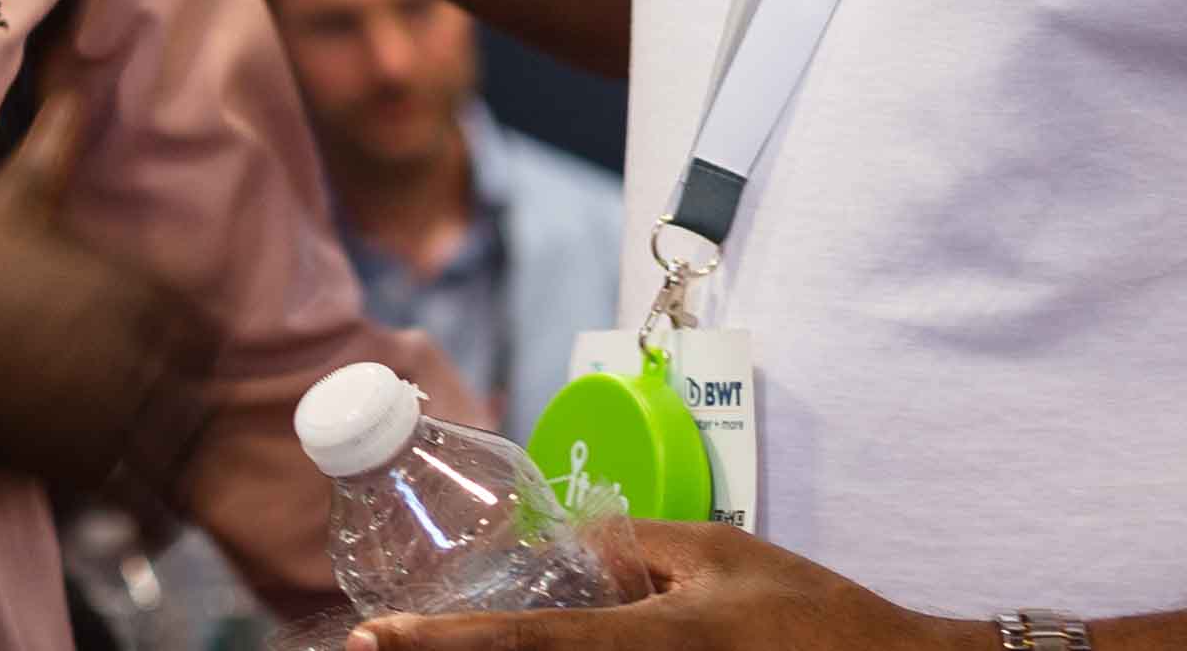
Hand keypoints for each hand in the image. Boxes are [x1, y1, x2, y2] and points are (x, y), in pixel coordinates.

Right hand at [0, 92, 216, 503]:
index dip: (192, 341)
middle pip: (197, 393)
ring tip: (167, 466)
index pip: (199, 327)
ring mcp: (111, 415)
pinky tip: (139, 509)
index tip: (182, 350)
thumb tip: (74, 85)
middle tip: (176, 413)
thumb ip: (53, 148)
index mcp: (128, 289)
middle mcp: (135, 354)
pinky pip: (141, 497)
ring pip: (177, 449)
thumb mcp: (6, 198)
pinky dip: (146, 506)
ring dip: (175, 457)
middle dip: (189, 401)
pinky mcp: (79, 467)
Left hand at [351, 522, 982, 650]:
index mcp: (652, 641)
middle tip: (389, 647)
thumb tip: (559, 546)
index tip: (374, 637)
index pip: (525, 645)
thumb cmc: (812, 616)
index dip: (441, 643)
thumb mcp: (716, 555)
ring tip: (439, 645)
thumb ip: (632, 549)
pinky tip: (519, 650)